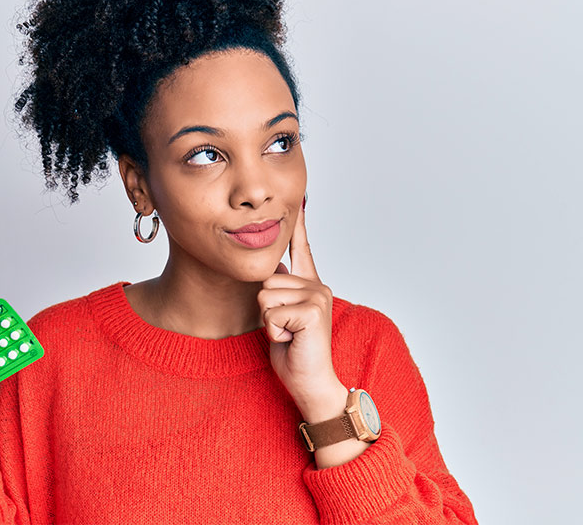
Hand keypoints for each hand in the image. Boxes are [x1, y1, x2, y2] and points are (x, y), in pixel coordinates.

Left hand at [258, 196, 346, 418]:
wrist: (310, 382)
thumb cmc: (295, 352)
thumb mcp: (282, 317)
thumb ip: (281, 292)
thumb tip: (273, 267)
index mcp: (310, 284)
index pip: (301, 248)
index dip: (298, 224)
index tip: (299, 199)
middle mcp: (317, 285)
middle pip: (265, 280)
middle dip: (266, 309)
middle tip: (286, 328)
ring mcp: (317, 296)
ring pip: (265, 296)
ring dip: (269, 321)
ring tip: (289, 334)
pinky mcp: (312, 311)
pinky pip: (271, 312)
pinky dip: (274, 331)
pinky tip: (291, 340)